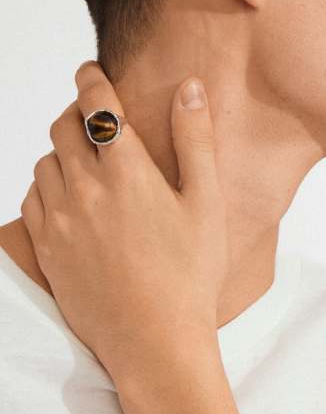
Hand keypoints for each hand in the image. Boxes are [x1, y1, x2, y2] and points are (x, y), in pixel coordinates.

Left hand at [21, 61, 228, 377]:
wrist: (155, 340)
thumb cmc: (190, 274)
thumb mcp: (206, 204)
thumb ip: (195, 141)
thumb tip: (190, 89)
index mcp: (127, 173)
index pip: (96, 105)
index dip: (91, 79)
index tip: (90, 72)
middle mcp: (85, 189)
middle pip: (63, 128)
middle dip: (76, 113)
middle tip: (94, 119)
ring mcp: (60, 220)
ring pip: (45, 162)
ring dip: (61, 150)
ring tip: (84, 161)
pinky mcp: (47, 249)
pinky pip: (32, 200)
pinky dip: (45, 186)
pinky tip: (68, 198)